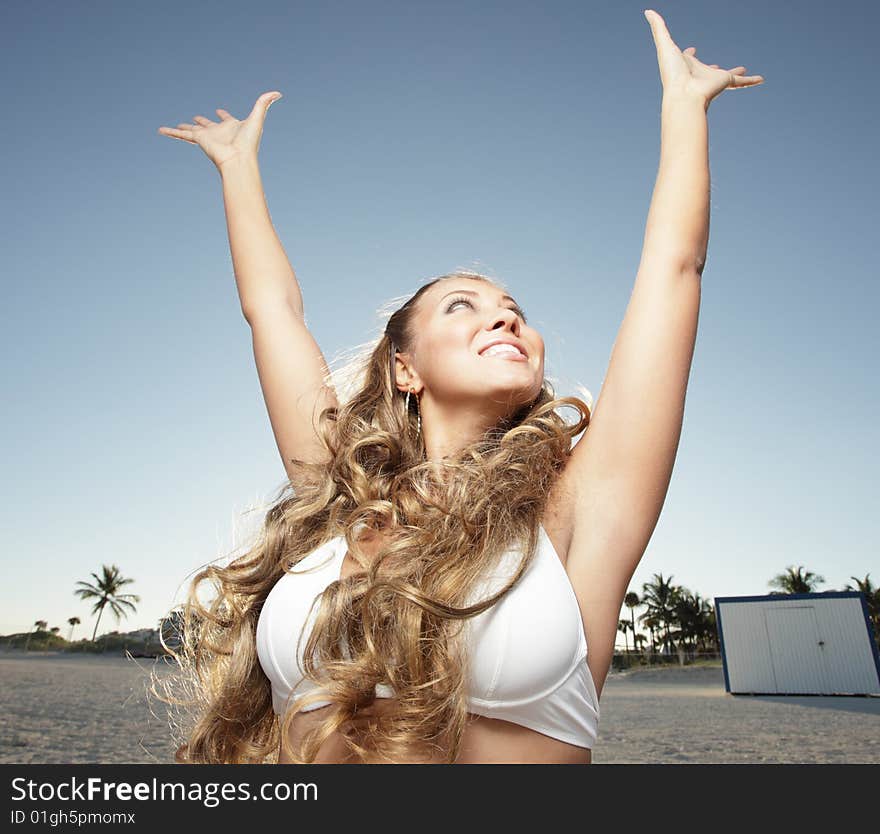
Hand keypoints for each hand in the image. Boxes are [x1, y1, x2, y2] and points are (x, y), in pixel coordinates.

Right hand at [157, 91, 282, 170]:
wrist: (238, 159)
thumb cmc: (248, 142)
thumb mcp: (257, 118)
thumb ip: (264, 103)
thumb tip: (278, 92)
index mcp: (232, 127)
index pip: (226, 119)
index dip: (224, 115)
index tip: (219, 112)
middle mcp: (218, 132)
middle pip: (207, 125)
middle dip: (202, 122)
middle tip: (196, 118)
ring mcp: (207, 137)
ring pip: (191, 131)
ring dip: (183, 128)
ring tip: (176, 126)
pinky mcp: (198, 140)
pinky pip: (181, 135)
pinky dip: (171, 133)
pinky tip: (161, 130)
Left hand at [644, 9, 763, 107]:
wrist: (683, 94)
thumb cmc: (672, 72)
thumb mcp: (664, 44)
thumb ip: (658, 27)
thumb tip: (648, 11)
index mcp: (686, 65)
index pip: (688, 58)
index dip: (689, 54)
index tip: (691, 50)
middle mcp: (700, 73)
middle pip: (707, 69)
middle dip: (711, 68)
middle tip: (716, 67)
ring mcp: (713, 79)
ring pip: (728, 76)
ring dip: (735, 74)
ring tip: (742, 71)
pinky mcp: (725, 82)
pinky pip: (741, 82)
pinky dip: (750, 81)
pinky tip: (761, 80)